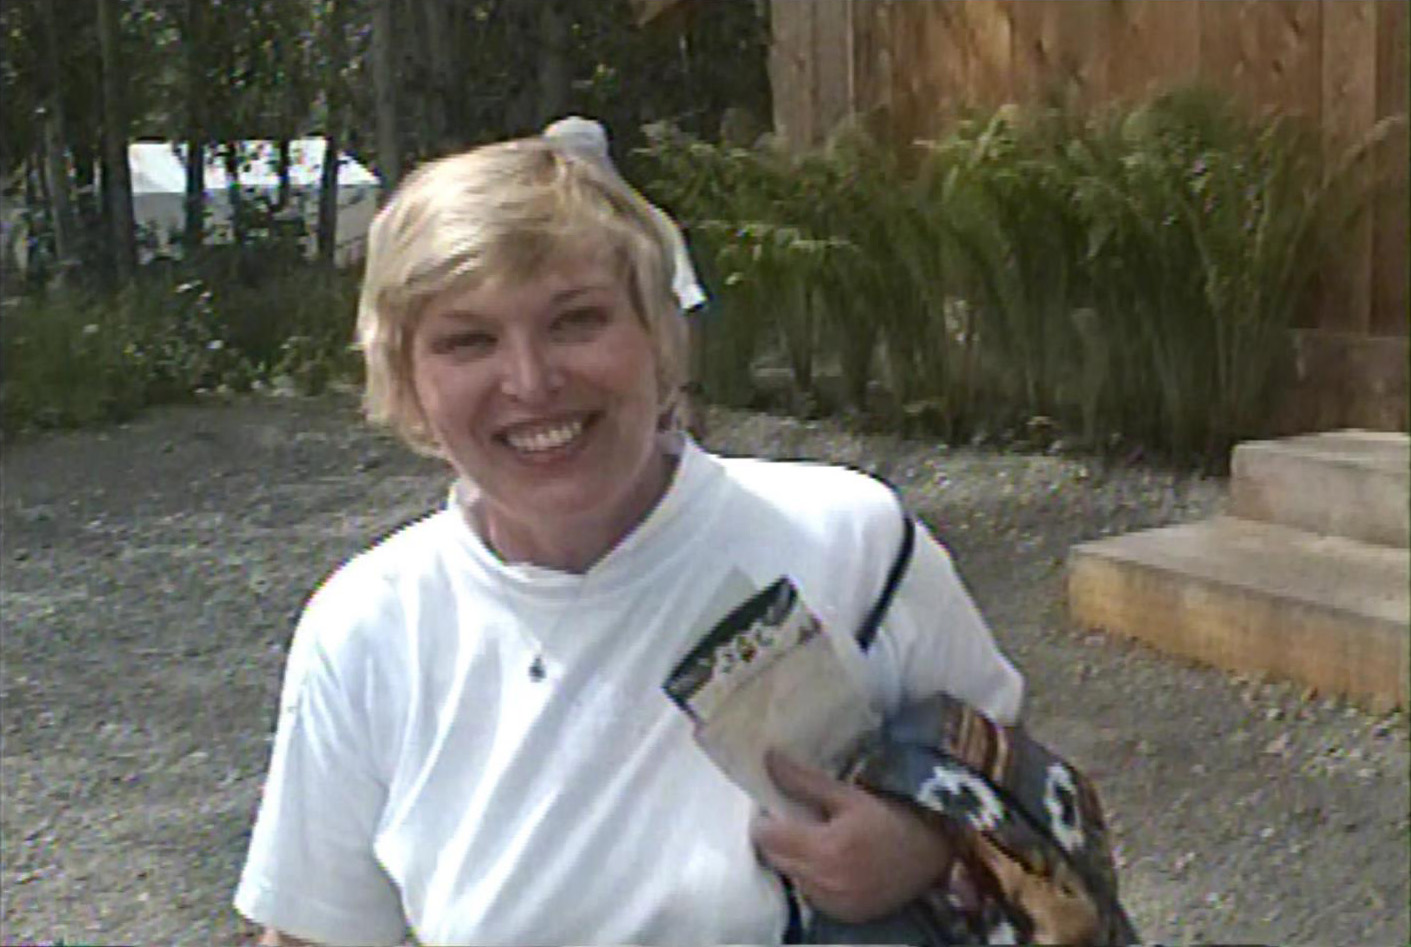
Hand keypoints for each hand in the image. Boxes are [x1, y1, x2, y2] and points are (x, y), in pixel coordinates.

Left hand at [750, 749, 952, 922]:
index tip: (774, 809)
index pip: (767, 838)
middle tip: (794, 822)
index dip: (765, 821)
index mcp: (825, 849)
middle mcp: (825, 883)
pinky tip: (830, 864)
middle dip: (777, 840)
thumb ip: (804, 781)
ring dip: (794, 861)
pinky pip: (811, 896)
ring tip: (814, 841)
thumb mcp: (849, 795)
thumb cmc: (891, 817)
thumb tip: (769, 760)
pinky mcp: (844, 916)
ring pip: (792, 878)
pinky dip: (813, 880)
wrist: (933, 854)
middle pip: (775, 859)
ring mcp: (834, 904)